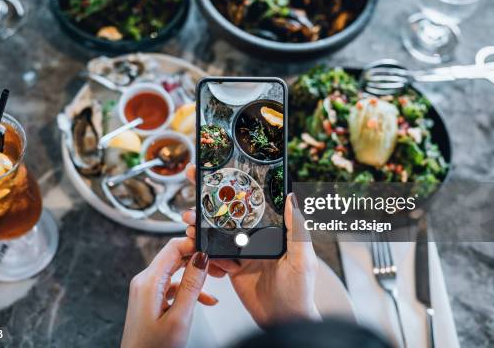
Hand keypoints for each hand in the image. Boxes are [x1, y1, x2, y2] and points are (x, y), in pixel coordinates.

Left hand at [121, 237, 213, 347]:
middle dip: (197, 258)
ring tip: (215, 283)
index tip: (211, 247)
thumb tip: (201, 258)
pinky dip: (188, 289)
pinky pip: (172, 286)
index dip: (194, 244)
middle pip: (174, 256)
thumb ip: (191, 286)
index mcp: (148, 282)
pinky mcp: (150, 299)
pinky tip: (204, 300)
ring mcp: (146, 290)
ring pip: (175, 271)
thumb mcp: (179, 318)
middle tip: (217, 265)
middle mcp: (144, 282)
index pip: (173, 247)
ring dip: (195, 276)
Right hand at [183, 165, 320, 325]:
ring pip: (218, 233)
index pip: (253, 202)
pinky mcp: (233, 269)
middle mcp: (257, 237)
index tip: (221, 171)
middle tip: (194, 188)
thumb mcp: (302, 257)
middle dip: (210, 201)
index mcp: (273, 230)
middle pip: (231, 213)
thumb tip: (293, 196)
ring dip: (202, 227)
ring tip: (190, 224)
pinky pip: (215, 257)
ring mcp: (243, 252)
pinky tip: (200, 251)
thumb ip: (296, 228)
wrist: (285, 322)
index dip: (237, 187)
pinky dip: (205, 253)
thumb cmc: (300, 292)